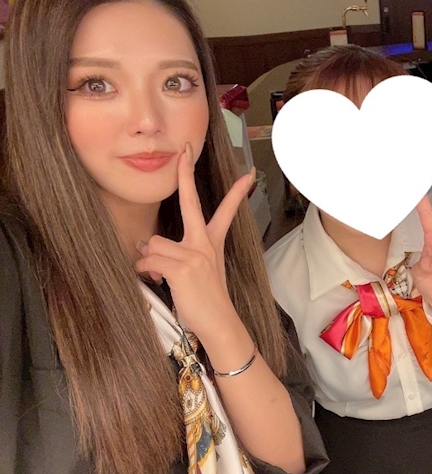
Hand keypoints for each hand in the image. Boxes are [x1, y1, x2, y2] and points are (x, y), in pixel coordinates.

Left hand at [135, 143, 254, 337]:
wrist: (219, 324)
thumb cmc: (206, 301)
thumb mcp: (197, 273)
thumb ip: (173, 255)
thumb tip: (142, 246)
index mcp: (212, 243)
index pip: (225, 211)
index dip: (236, 192)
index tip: (247, 174)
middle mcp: (205, 243)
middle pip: (191, 202)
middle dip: (185, 174)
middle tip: (184, 150)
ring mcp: (195, 253)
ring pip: (152, 243)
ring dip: (148, 262)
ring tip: (160, 277)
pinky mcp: (182, 267)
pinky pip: (148, 260)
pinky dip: (145, 272)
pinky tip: (157, 282)